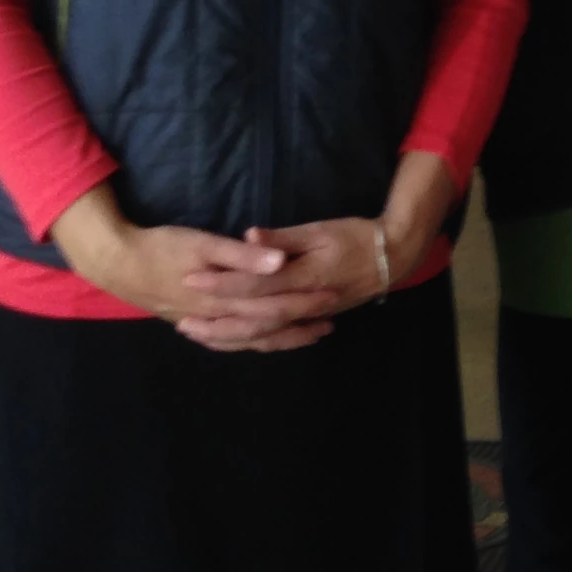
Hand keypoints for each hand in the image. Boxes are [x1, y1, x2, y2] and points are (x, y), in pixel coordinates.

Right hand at [51, 187, 322, 349]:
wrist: (117, 263)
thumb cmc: (162, 247)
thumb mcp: (202, 243)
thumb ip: (242, 255)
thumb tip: (281, 262)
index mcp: (224, 299)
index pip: (274, 306)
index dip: (304, 303)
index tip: (331, 299)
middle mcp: (217, 318)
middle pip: (266, 327)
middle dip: (299, 324)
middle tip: (330, 321)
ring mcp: (204, 324)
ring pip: (249, 339)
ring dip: (280, 338)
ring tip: (309, 336)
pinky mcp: (192, 322)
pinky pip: (229, 340)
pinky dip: (250, 343)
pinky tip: (262, 341)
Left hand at [172, 215, 398, 351]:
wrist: (391, 258)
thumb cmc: (354, 236)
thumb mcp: (320, 230)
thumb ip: (284, 239)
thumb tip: (249, 238)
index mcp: (302, 278)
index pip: (254, 284)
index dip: (222, 282)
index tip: (191, 278)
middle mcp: (301, 304)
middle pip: (252, 318)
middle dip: (215, 319)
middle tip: (181, 321)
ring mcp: (305, 318)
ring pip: (261, 335)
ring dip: (228, 336)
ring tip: (197, 334)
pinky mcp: (309, 321)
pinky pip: (275, 338)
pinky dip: (250, 342)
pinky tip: (230, 341)